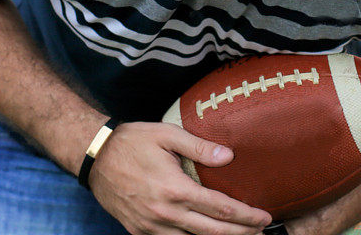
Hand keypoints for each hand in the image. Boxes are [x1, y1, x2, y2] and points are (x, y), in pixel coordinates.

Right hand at [89, 121, 271, 234]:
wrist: (96, 158)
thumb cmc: (132, 141)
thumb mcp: (166, 135)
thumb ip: (198, 147)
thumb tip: (228, 156)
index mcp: (175, 189)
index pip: (219, 209)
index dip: (245, 216)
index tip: (265, 217)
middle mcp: (165, 214)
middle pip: (212, 233)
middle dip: (241, 234)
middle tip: (261, 232)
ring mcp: (152, 228)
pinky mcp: (140, 233)